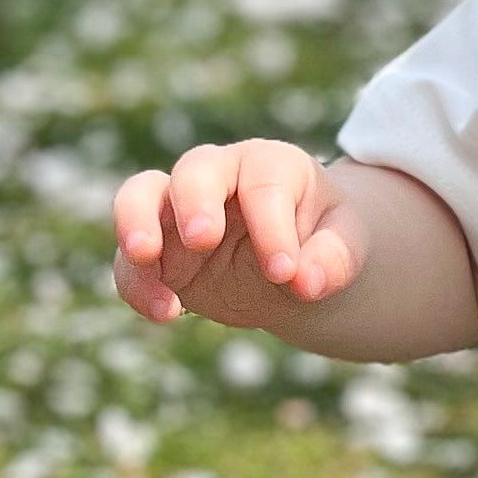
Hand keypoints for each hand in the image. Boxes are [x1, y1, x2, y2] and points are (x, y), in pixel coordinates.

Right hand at [112, 139, 364, 327]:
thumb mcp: (346, 245)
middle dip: (195, 202)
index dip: (271, 227)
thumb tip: (306, 281)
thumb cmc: (320, 241)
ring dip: (136, 223)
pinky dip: (137, 284)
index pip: (263, 184)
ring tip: (145, 257)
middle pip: (194, 169)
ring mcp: (179, 210)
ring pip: (139, 196)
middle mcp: (218, 175)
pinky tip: (164, 313)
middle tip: (204, 239)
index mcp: (269, 164)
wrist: (292, 267)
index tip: (284, 272)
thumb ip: (334, 258)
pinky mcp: (158, 251)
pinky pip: (131, 262)